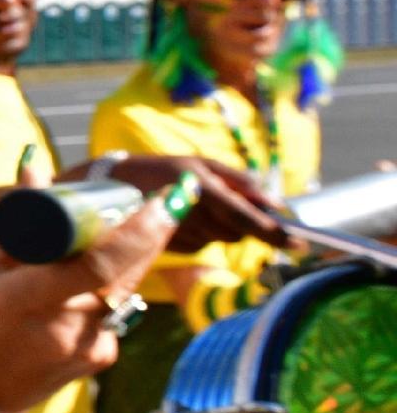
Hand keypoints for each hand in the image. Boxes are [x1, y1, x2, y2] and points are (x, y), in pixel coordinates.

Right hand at [0, 181, 179, 412]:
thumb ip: (13, 219)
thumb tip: (35, 163)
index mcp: (26, 300)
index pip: (98, 263)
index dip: (138, 231)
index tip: (163, 199)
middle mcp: (66, 326)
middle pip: (127, 270)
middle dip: (155, 231)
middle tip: (171, 195)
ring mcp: (89, 346)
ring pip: (126, 287)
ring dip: (135, 254)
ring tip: (138, 223)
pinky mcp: (102, 357)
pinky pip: (117, 309)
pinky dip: (109, 285)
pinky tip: (89, 279)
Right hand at [102, 155, 286, 253]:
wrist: (112, 184)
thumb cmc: (164, 170)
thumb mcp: (202, 165)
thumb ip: (242, 183)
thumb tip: (276, 205)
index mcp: (202, 188)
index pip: (246, 217)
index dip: (275, 232)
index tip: (300, 244)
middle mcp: (190, 212)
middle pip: (237, 233)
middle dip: (240, 223)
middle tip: (221, 204)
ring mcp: (179, 232)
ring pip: (219, 239)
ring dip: (217, 227)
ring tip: (194, 206)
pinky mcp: (170, 246)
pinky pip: (200, 245)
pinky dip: (199, 234)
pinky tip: (181, 218)